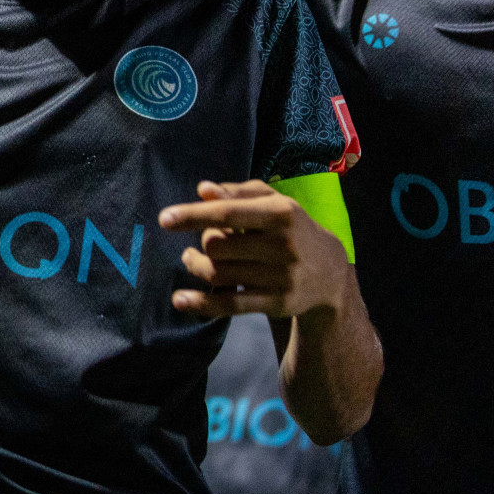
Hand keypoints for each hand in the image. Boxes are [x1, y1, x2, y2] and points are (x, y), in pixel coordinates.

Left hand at [159, 180, 351, 318]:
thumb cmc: (289, 228)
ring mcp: (282, 276)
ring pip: (219, 273)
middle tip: (205, 241)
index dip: (193, 215)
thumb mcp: (272, 203)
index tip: (164, 219)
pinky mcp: (278, 302)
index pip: (227, 213)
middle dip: (204, 242)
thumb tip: (203, 189)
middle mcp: (284, 245)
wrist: (329, 272)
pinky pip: (232, 304)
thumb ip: (237, 193)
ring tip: (192, 259)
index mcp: (281, 213)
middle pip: (218, 246)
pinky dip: (203, 303)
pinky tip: (179, 300)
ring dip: (197, 266)